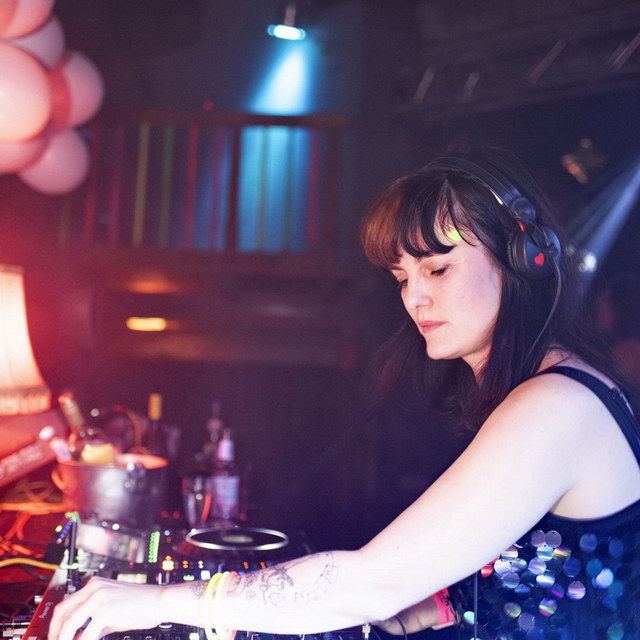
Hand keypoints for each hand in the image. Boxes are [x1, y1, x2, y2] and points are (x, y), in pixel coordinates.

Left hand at [49, 577, 166, 639]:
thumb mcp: (112, 608)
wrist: (159, 600)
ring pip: (69, 625)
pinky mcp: (105, 611)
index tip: (55, 636)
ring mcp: (99, 598)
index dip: (56, 624)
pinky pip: (86, 634)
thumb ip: (94, 619)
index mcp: (95, 584)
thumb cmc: (141, 604)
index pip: (65, 604)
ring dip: (64, 639)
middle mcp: (94, 588)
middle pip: (62, 613)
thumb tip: (79, 636)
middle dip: (55, 633)